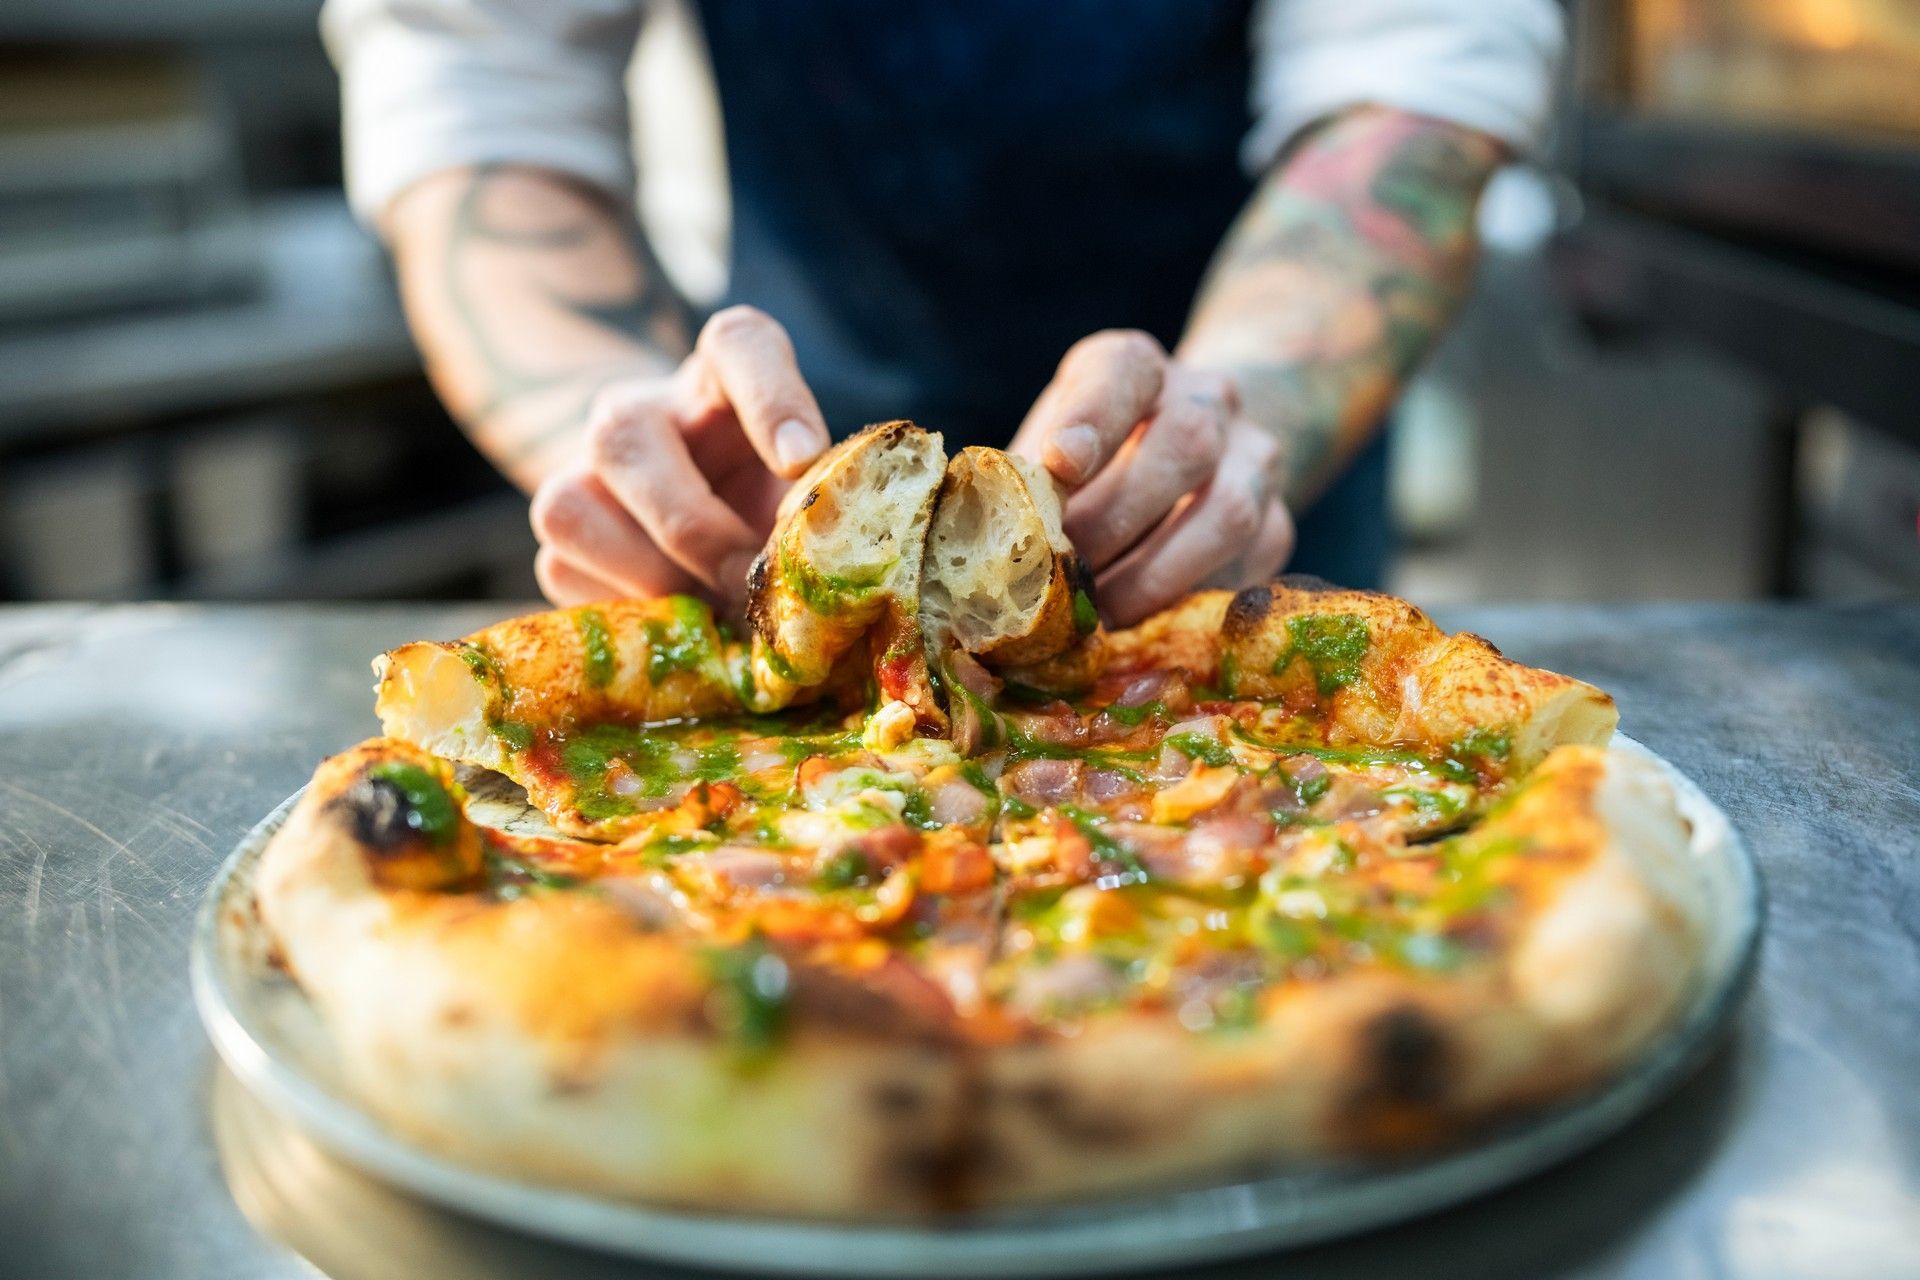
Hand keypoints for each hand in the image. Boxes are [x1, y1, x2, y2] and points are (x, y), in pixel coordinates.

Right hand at [529, 307, 828, 612]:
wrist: (699, 516)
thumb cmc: (766, 499)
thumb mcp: (807, 485)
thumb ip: (819, 500)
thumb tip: (815, 563)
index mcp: (722, 374)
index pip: (740, 344)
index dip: (770, 399)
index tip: (801, 460)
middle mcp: (638, 407)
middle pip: (626, 435)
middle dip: (693, 527)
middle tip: (746, 579)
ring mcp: (582, 465)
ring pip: (573, 510)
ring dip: (652, 576)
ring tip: (714, 610)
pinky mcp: (559, 530)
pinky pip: (564, 570)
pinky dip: (627, 610)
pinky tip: (678, 619)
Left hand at [1009, 330, 1294, 626]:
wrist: (1186, 455)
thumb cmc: (1085, 464)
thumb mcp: (1047, 450)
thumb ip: (1024, 486)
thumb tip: (979, 548)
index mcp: (1135, 368)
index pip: (1124, 373)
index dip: (1093, 417)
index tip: (1058, 464)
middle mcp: (1206, 399)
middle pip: (1186, 443)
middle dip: (1116, 521)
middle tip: (1065, 576)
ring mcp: (1254, 459)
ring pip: (1228, 512)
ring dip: (1155, 575)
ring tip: (1100, 615)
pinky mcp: (1277, 525)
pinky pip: (1245, 568)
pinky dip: (1188, 603)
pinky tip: (1142, 627)